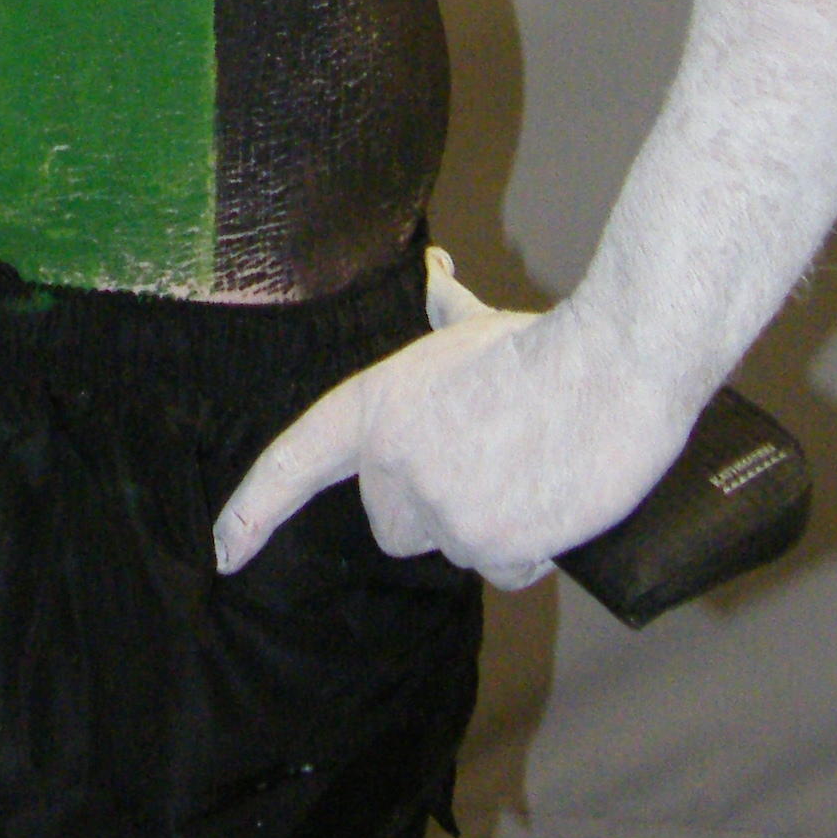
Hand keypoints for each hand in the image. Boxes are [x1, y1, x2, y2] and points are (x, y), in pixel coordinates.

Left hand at [212, 250, 688, 592]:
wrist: (613, 368)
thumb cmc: (549, 345)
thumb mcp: (477, 327)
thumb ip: (445, 311)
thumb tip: (435, 266)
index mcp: (377, 405)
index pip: (295, 460)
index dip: (254, 508)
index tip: (223, 549)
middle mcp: (393, 461)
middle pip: (392, 523)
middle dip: (435, 508)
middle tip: (491, 459)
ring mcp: (441, 507)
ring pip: (454, 548)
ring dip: (491, 528)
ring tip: (532, 469)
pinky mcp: (491, 544)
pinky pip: (505, 571)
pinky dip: (530, 552)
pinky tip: (553, 502)